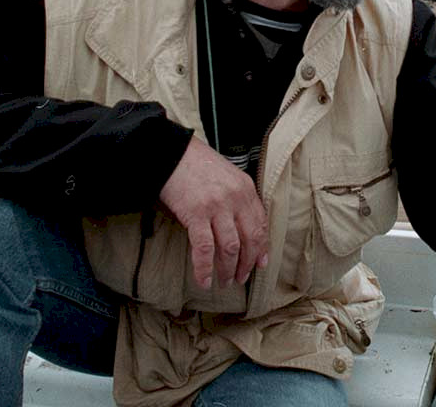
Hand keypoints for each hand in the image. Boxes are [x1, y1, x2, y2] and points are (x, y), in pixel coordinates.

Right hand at [159, 136, 268, 289]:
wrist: (173, 154)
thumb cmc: (198, 165)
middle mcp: (236, 198)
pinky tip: (204, 280)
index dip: (262, 247)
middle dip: (247, 263)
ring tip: (225, 281)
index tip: (261, 263)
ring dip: (228, 269)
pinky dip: (205, 268)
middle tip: (241, 278)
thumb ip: (239, 197)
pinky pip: (204, 249)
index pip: (261, 223)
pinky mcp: (196, 214)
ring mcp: (217, 206)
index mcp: (246, 188)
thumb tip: (243, 227)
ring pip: (230, 247)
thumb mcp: (228, 175)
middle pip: (249, 239)